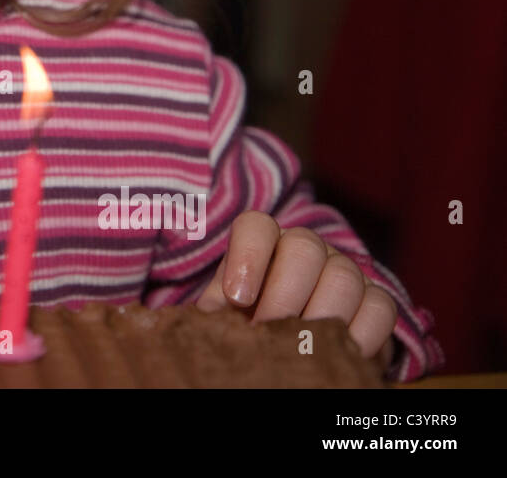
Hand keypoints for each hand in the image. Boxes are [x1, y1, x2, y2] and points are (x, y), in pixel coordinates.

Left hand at [196, 211, 397, 365]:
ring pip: (345, 275)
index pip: (256, 226)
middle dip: (285, 293)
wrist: (294, 351)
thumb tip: (200, 325)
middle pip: (304, 247)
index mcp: (262, 244)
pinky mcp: (376, 300)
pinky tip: (341, 354)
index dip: (248, 256)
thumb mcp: (225, 317)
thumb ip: (214, 314)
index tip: (237, 297)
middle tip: (269, 330)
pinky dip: (362, 333)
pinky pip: (381, 306)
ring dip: (322, 316)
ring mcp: (344, 271)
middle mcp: (306, 250)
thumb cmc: (249, 327)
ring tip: (301, 349)